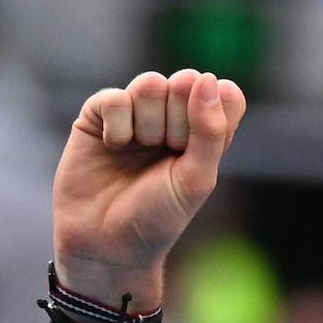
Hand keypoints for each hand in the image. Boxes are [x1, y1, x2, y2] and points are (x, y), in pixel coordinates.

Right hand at [50, 68, 246, 306]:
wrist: (105, 244)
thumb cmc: (157, 217)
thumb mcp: (196, 179)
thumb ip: (210, 130)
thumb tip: (205, 78)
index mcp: (203, 131)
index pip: (222, 93)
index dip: (211, 114)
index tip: (196, 149)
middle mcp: (170, 117)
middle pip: (185, 83)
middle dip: (177, 122)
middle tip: (165, 155)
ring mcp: (135, 113)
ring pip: (150, 84)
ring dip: (148, 124)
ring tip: (138, 151)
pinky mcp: (99, 115)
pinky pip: (116, 97)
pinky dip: (118, 125)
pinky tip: (112, 147)